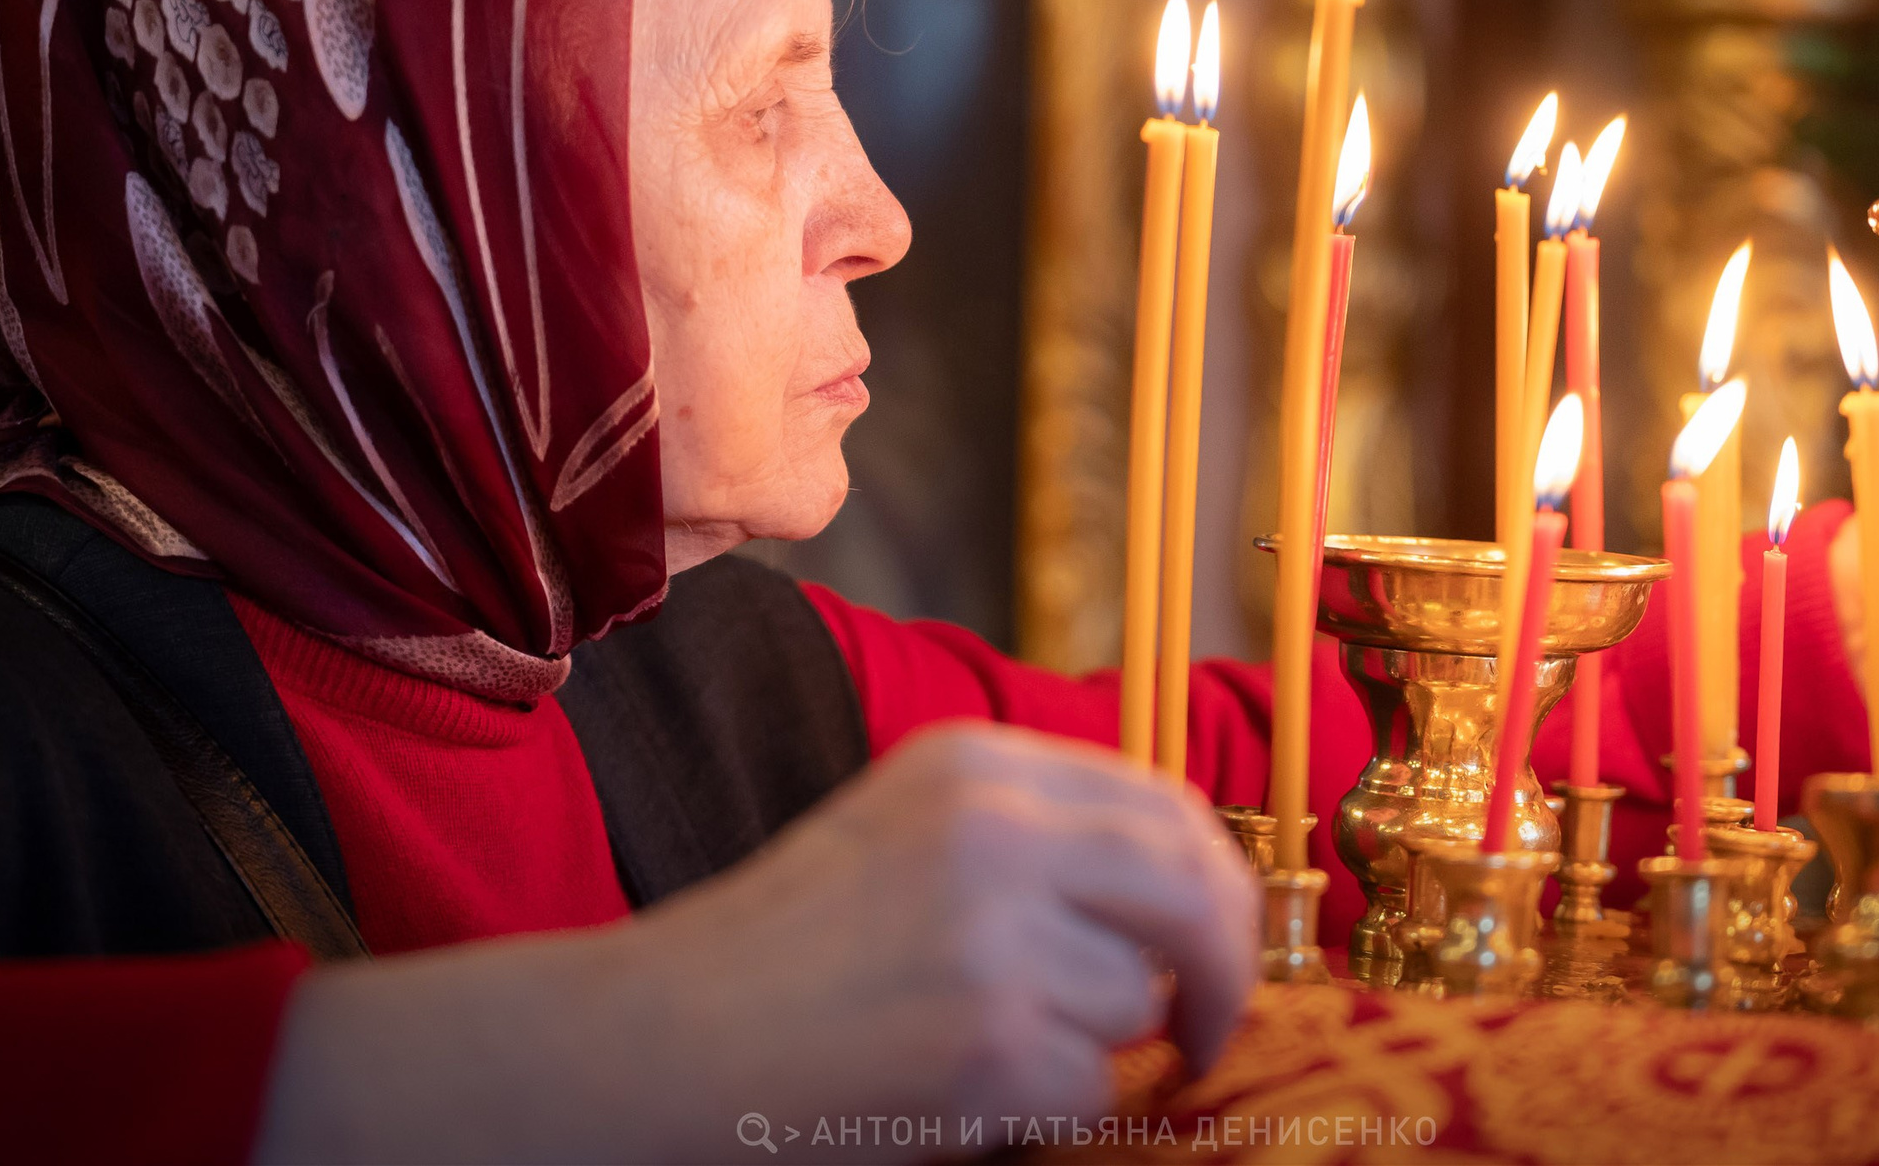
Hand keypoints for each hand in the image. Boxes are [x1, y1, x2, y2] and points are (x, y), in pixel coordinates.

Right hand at [253, 723, 1256, 1163]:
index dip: (1213, 885)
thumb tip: (1190, 895)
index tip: (1216, 946)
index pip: (1166, 804)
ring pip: (1141, 1005)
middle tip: (1207, 1030)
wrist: (655, 1041)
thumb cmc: (782, 954)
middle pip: (1194, 889)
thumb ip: (1036, 836)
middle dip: (1224, 971)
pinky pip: (1088, 1092)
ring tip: (981, 1051)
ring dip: (1092, 1053)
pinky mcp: (985, 1039)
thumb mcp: (909, 833)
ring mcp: (993, 933)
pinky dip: (1042, 1114)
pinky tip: (955, 1094)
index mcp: (976, 763)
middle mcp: (996, 828)